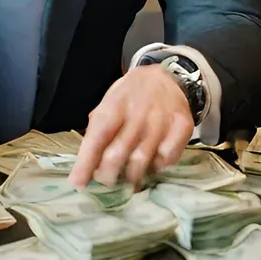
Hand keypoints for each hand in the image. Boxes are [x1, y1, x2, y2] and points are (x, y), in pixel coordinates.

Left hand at [69, 65, 193, 188]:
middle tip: (106, 181)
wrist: (167, 76)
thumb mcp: (109, 103)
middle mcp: (138, 112)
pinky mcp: (182, 126)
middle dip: (108, 175)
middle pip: (118, 154)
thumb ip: (98, 128)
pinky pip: (168, 158)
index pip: (97, 138)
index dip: (86, 163)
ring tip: (128, 180)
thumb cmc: (132, 95)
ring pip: (142, 160)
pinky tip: (154, 164)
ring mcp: (161, 120)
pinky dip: (158, 166)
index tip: (78, 183)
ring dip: (132, 176)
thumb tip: (85, 162)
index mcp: (114, 105)